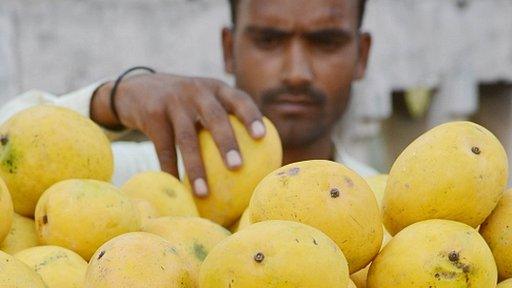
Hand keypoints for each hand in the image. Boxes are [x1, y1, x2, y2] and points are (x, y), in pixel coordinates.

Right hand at [91, 73, 265, 196]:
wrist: (137, 89)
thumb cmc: (185, 105)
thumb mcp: (204, 100)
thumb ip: (226, 117)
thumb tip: (258, 159)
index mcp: (216, 88)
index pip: (239, 99)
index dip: (251, 117)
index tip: (262, 137)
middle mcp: (197, 91)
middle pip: (215, 117)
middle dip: (227, 142)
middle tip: (237, 167)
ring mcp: (173, 101)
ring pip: (187, 138)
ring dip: (196, 167)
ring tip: (204, 193)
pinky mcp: (152, 114)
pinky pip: (163, 148)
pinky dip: (170, 170)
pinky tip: (177, 188)